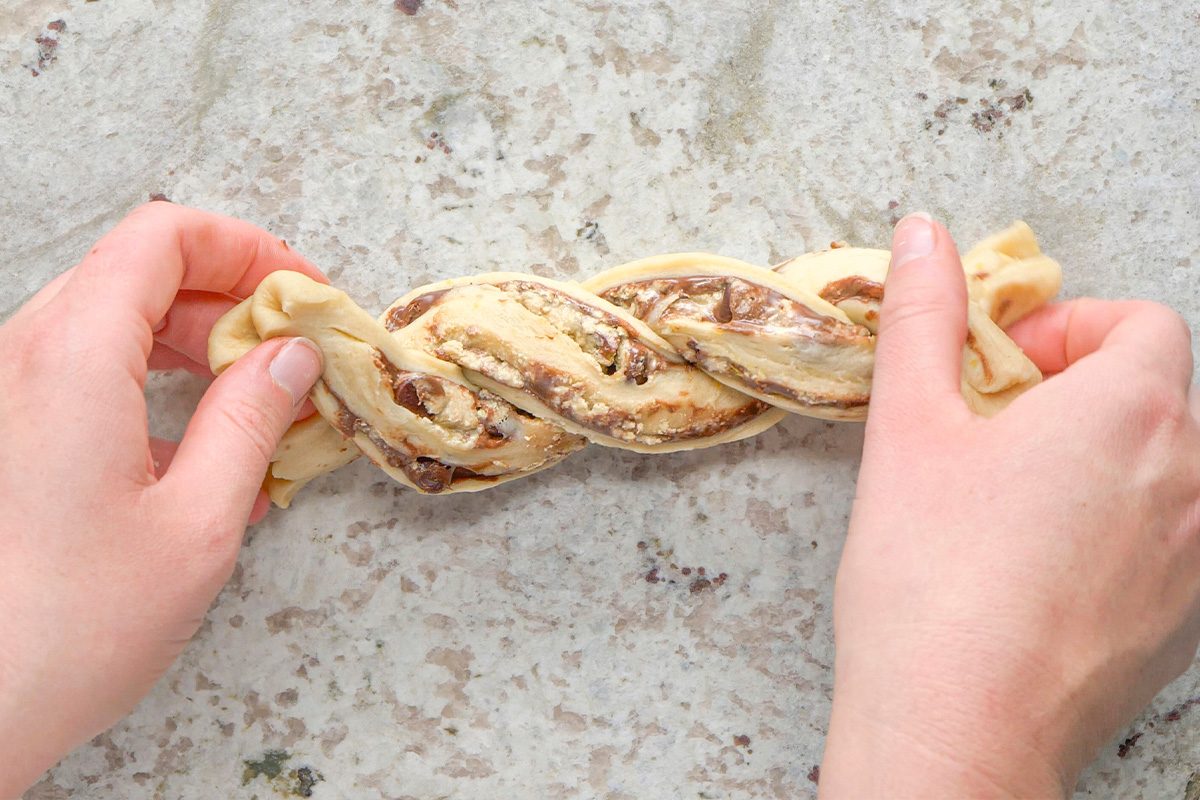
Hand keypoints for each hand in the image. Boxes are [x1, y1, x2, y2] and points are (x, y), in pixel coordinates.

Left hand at [0, 203, 325, 795]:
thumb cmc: (71, 628)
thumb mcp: (198, 522)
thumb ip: (251, 419)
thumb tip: (292, 354)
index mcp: (71, 358)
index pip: (164, 237)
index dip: (248, 249)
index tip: (303, 296)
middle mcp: (25, 356)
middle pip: (139, 270)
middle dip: (231, 297)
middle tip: (296, 350)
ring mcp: (9, 391)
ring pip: (115, 315)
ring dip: (196, 339)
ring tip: (261, 396)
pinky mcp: (11, 429)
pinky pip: (89, 365)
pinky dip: (155, 376)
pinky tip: (203, 439)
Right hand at [820, 214, 1199, 797]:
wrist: (956, 731)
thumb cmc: (929, 582)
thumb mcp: (908, 430)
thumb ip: (924, 318)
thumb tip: (924, 234)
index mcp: (1131, 411)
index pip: (1142, 322)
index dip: (1066, 333)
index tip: (1004, 373)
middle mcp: (1192, 476)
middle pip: (1157, 392)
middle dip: (1077, 393)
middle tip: (992, 436)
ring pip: (1165, 467)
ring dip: (1101, 459)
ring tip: (1011, 506)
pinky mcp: (1191, 619)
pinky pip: (1172, 539)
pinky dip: (1121, 528)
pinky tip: (1041, 570)